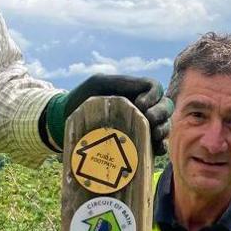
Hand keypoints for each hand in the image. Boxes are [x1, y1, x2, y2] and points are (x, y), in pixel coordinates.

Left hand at [46, 74, 172, 155]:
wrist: (65, 122)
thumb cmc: (81, 99)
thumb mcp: (97, 84)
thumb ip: (118, 82)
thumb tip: (140, 95)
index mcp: (134, 91)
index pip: (155, 88)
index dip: (153, 95)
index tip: (140, 104)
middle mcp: (141, 108)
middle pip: (164, 107)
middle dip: (161, 113)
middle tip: (148, 120)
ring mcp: (141, 127)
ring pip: (164, 125)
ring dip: (163, 129)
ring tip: (153, 135)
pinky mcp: (138, 145)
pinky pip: (157, 146)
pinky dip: (160, 147)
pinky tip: (155, 148)